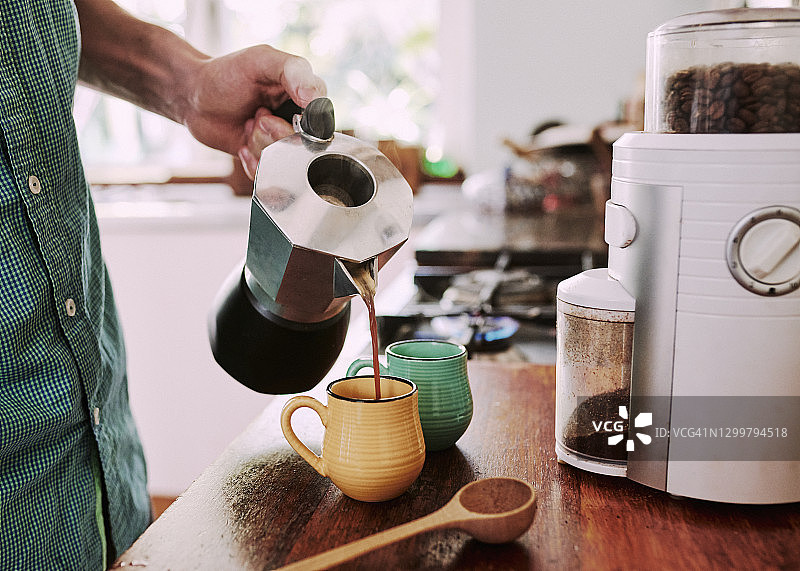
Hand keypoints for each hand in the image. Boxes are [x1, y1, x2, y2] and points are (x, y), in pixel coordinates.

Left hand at [183, 45, 326, 178]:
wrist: (193, 97)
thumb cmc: (226, 74)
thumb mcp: (261, 61)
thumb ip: (294, 71)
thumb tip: (315, 99)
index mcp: (305, 95)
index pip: (322, 122)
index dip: (301, 126)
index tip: (273, 112)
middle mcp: (298, 121)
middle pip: (303, 147)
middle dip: (275, 135)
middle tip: (256, 117)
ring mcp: (281, 142)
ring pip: (284, 162)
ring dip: (260, 145)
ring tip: (247, 126)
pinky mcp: (265, 159)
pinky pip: (268, 174)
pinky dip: (252, 162)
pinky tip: (242, 144)